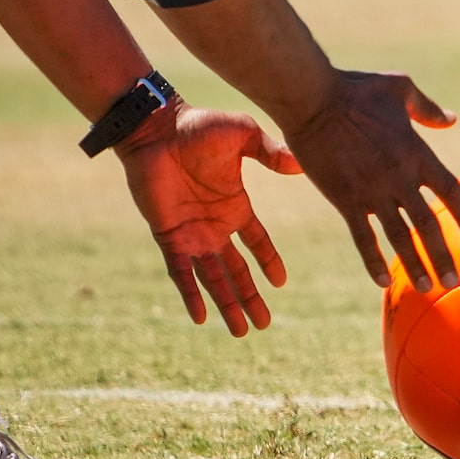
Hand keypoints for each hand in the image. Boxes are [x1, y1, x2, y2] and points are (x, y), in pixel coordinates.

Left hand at [117, 103, 298, 335]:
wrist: (158, 129)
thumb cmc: (199, 127)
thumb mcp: (244, 135)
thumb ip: (270, 152)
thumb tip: (301, 164)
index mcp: (235, 204)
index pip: (257, 241)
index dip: (269, 262)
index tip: (281, 282)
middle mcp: (214, 225)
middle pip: (236, 271)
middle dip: (250, 298)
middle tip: (263, 324)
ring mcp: (191, 233)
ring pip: (212, 279)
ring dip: (226, 304)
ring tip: (240, 331)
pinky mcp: (169, 235)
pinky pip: (180, 272)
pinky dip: (191, 294)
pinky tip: (201, 317)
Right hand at [281, 69, 459, 290]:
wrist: (314, 100)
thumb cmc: (357, 89)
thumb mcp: (400, 89)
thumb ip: (427, 108)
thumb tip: (451, 119)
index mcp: (416, 152)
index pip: (450, 191)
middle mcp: (399, 177)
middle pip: (428, 223)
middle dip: (444, 254)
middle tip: (456, 281)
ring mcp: (372, 192)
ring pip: (399, 237)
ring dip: (415, 265)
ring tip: (429, 288)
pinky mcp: (345, 200)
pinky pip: (362, 237)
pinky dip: (373, 260)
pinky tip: (383, 280)